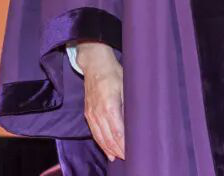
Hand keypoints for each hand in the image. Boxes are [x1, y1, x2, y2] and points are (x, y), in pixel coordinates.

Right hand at [76, 42, 124, 161]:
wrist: (95, 65)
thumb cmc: (114, 73)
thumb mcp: (126, 86)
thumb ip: (128, 105)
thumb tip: (135, 120)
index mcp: (110, 106)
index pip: (118, 132)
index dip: (124, 144)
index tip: (132, 152)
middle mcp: (98, 113)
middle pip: (108, 137)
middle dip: (118, 150)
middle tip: (128, 158)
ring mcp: (91, 114)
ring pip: (100, 137)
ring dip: (109, 149)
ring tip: (118, 158)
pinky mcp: (88, 113)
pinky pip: (94, 132)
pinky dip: (100, 143)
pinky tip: (106, 150)